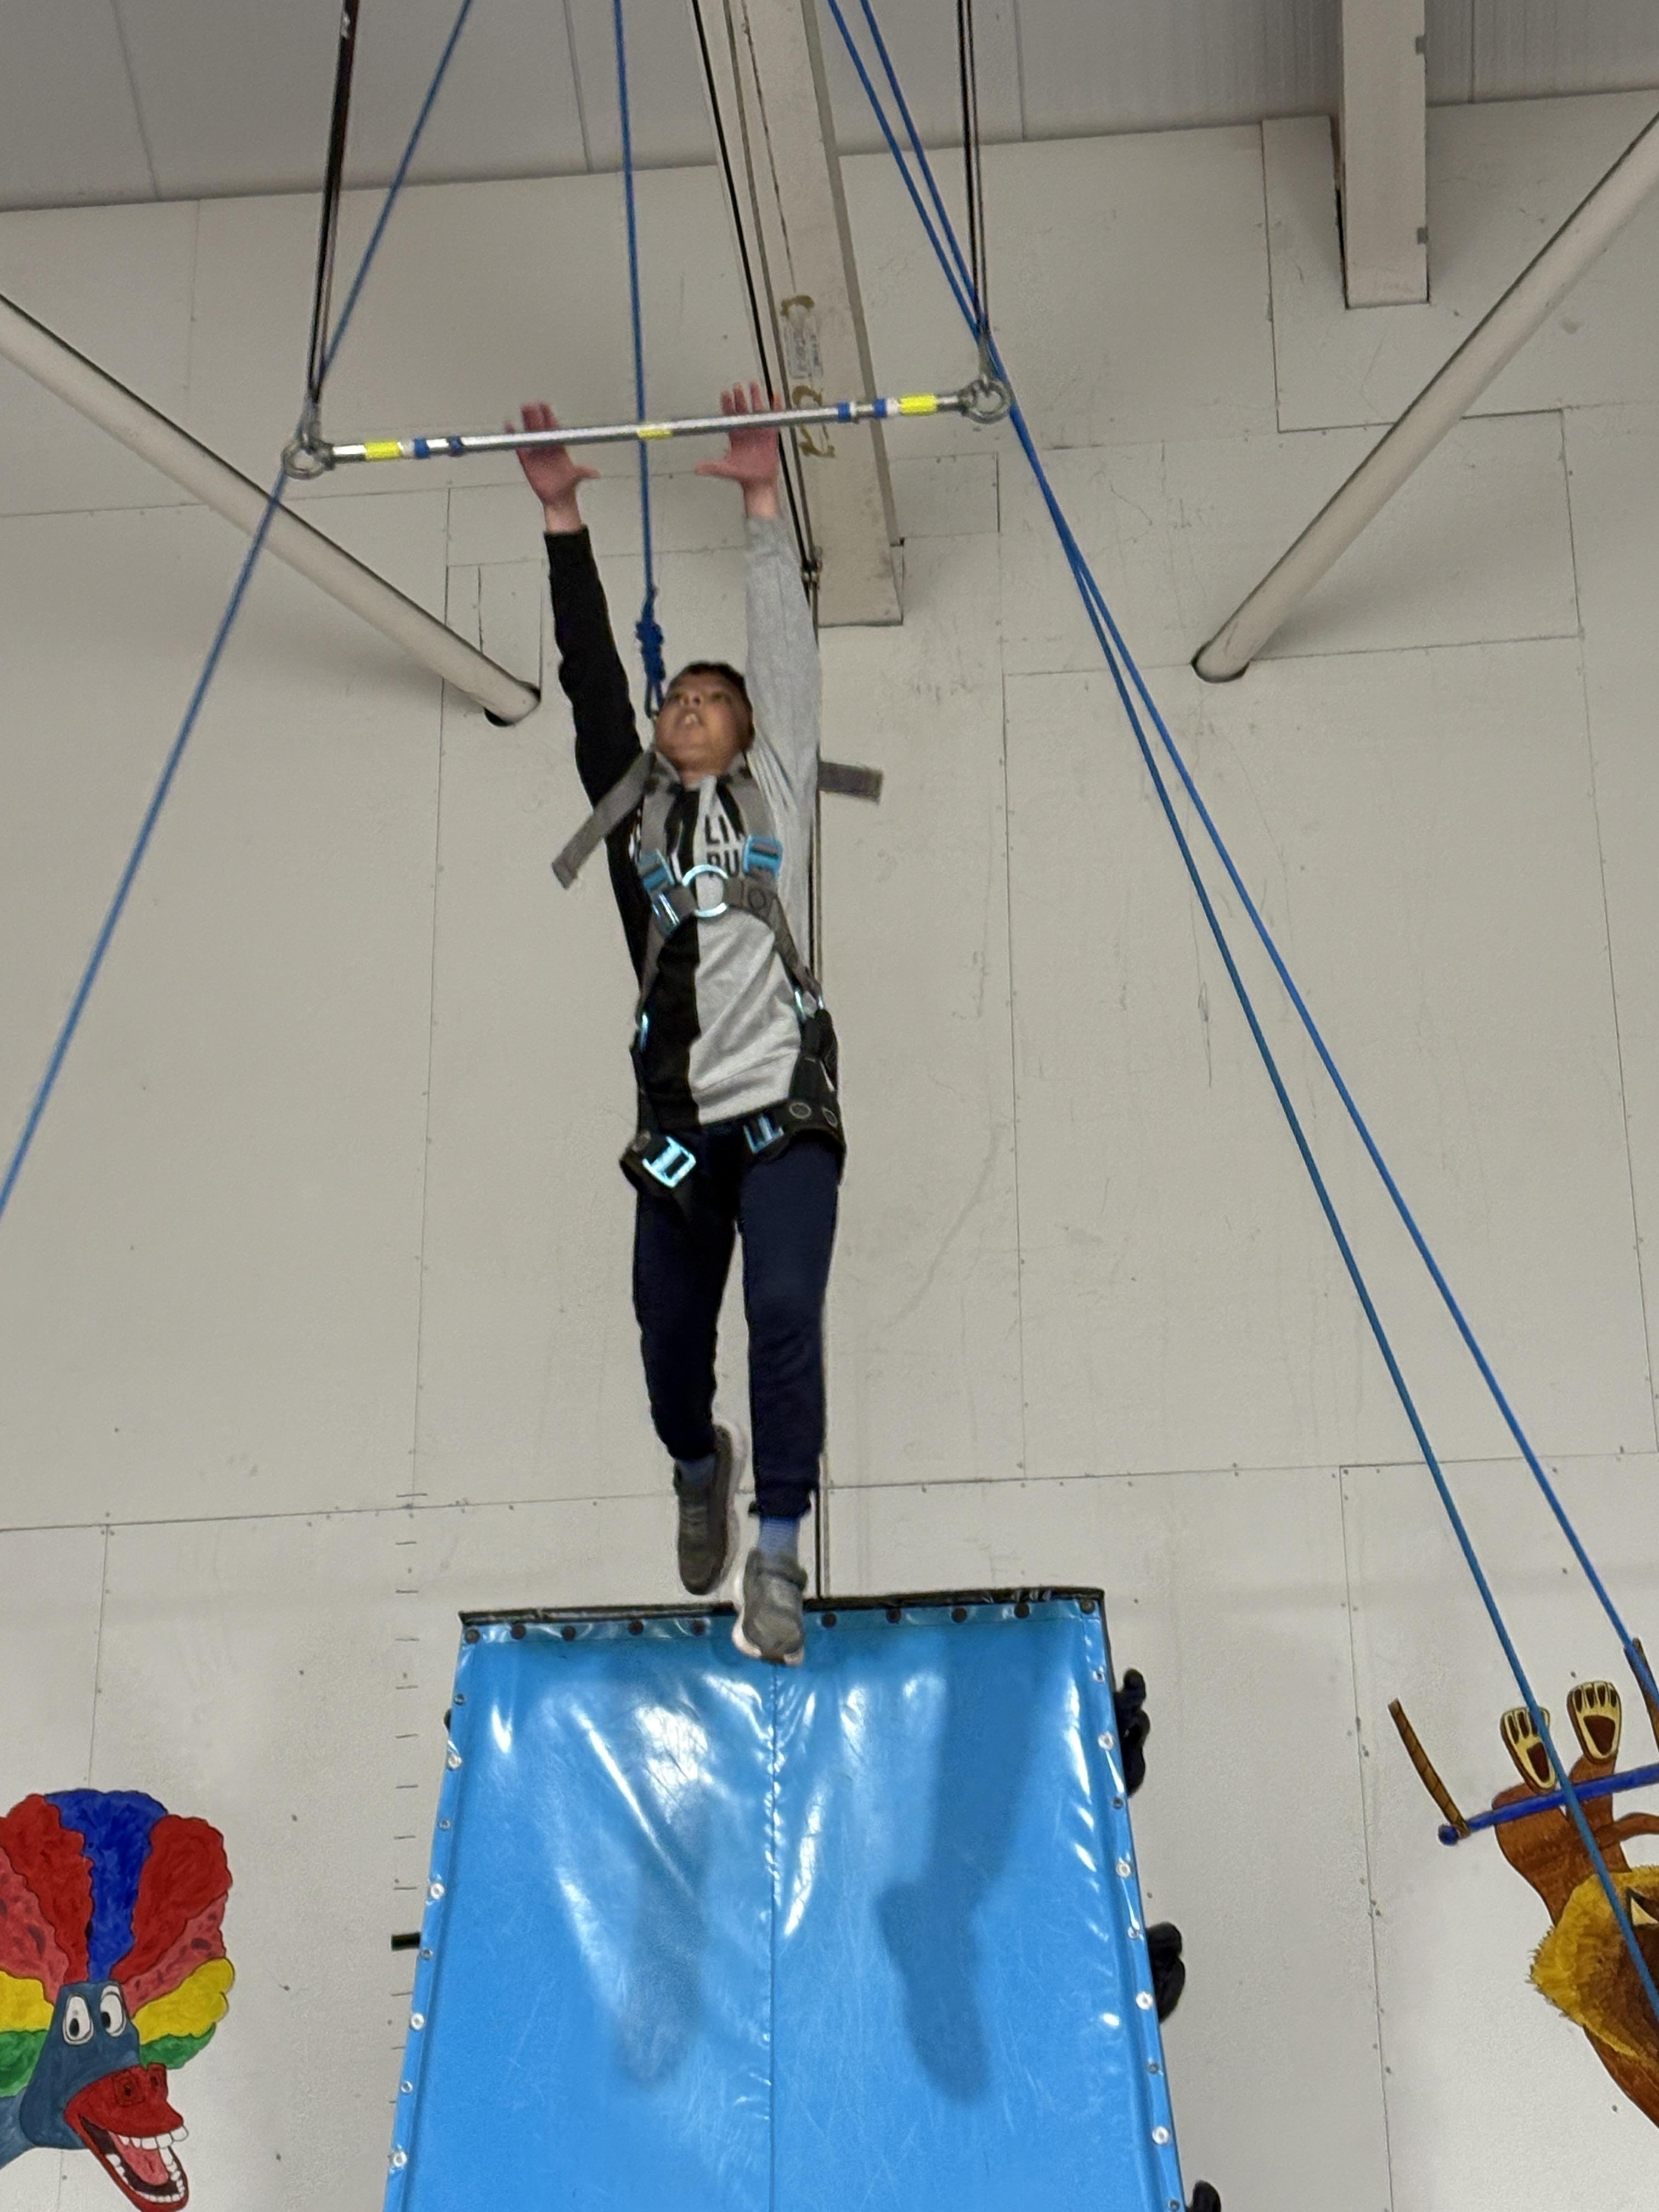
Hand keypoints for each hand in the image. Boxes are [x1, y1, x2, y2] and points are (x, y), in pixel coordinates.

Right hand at [514, 401, 598, 530]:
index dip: (549, 417)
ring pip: (530, 434)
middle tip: (530, 403)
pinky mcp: (527, 461)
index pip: (553, 429)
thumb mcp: (576, 478)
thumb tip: (595, 473)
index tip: (545, 405)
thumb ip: (583, 473)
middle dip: (535, 415)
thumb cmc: (567, 487)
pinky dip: (515, 437)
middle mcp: (547, 448)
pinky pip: (520, 447)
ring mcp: (537, 454)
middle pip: (540, 428)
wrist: (557, 500)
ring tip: (522, 409)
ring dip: (526, 422)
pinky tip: (510, 427)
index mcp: (559, 448)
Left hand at [695, 382, 779, 517]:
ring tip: (754, 385)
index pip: (729, 416)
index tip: (725, 393)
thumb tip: (697, 468)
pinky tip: (775, 396)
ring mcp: (758, 432)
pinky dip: (775, 408)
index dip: (727, 404)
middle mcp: (746, 431)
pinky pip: (773, 418)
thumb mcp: (726, 470)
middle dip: (740, 397)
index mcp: (735, 436)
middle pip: (742, 410)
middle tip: (738, 385)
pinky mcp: (770, 435)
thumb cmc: (743, 476)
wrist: (759, 484)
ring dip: (755, 398)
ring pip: (756, 411)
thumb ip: (712, 467)